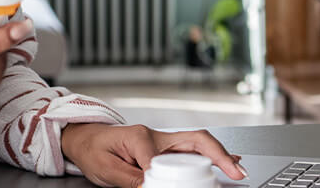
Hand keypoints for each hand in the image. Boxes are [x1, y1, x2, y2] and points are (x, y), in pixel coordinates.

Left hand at [60, 123, 246, 186]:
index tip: (159, 187)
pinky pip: (190, 149)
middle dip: (218, 155)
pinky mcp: (163, 147)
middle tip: (235, 172)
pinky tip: (223, 162)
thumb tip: (150, 186)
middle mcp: (155, 136)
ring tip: (237, 169)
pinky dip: (209, 156)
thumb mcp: (106, 170)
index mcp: (140, 137)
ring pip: (197, 144)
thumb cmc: (92, 150)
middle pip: (194, 140)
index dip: (163, 179)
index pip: (159, 161)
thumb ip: (130, 180)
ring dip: (219, 155)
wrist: (83, 138)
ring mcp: (161, 140)